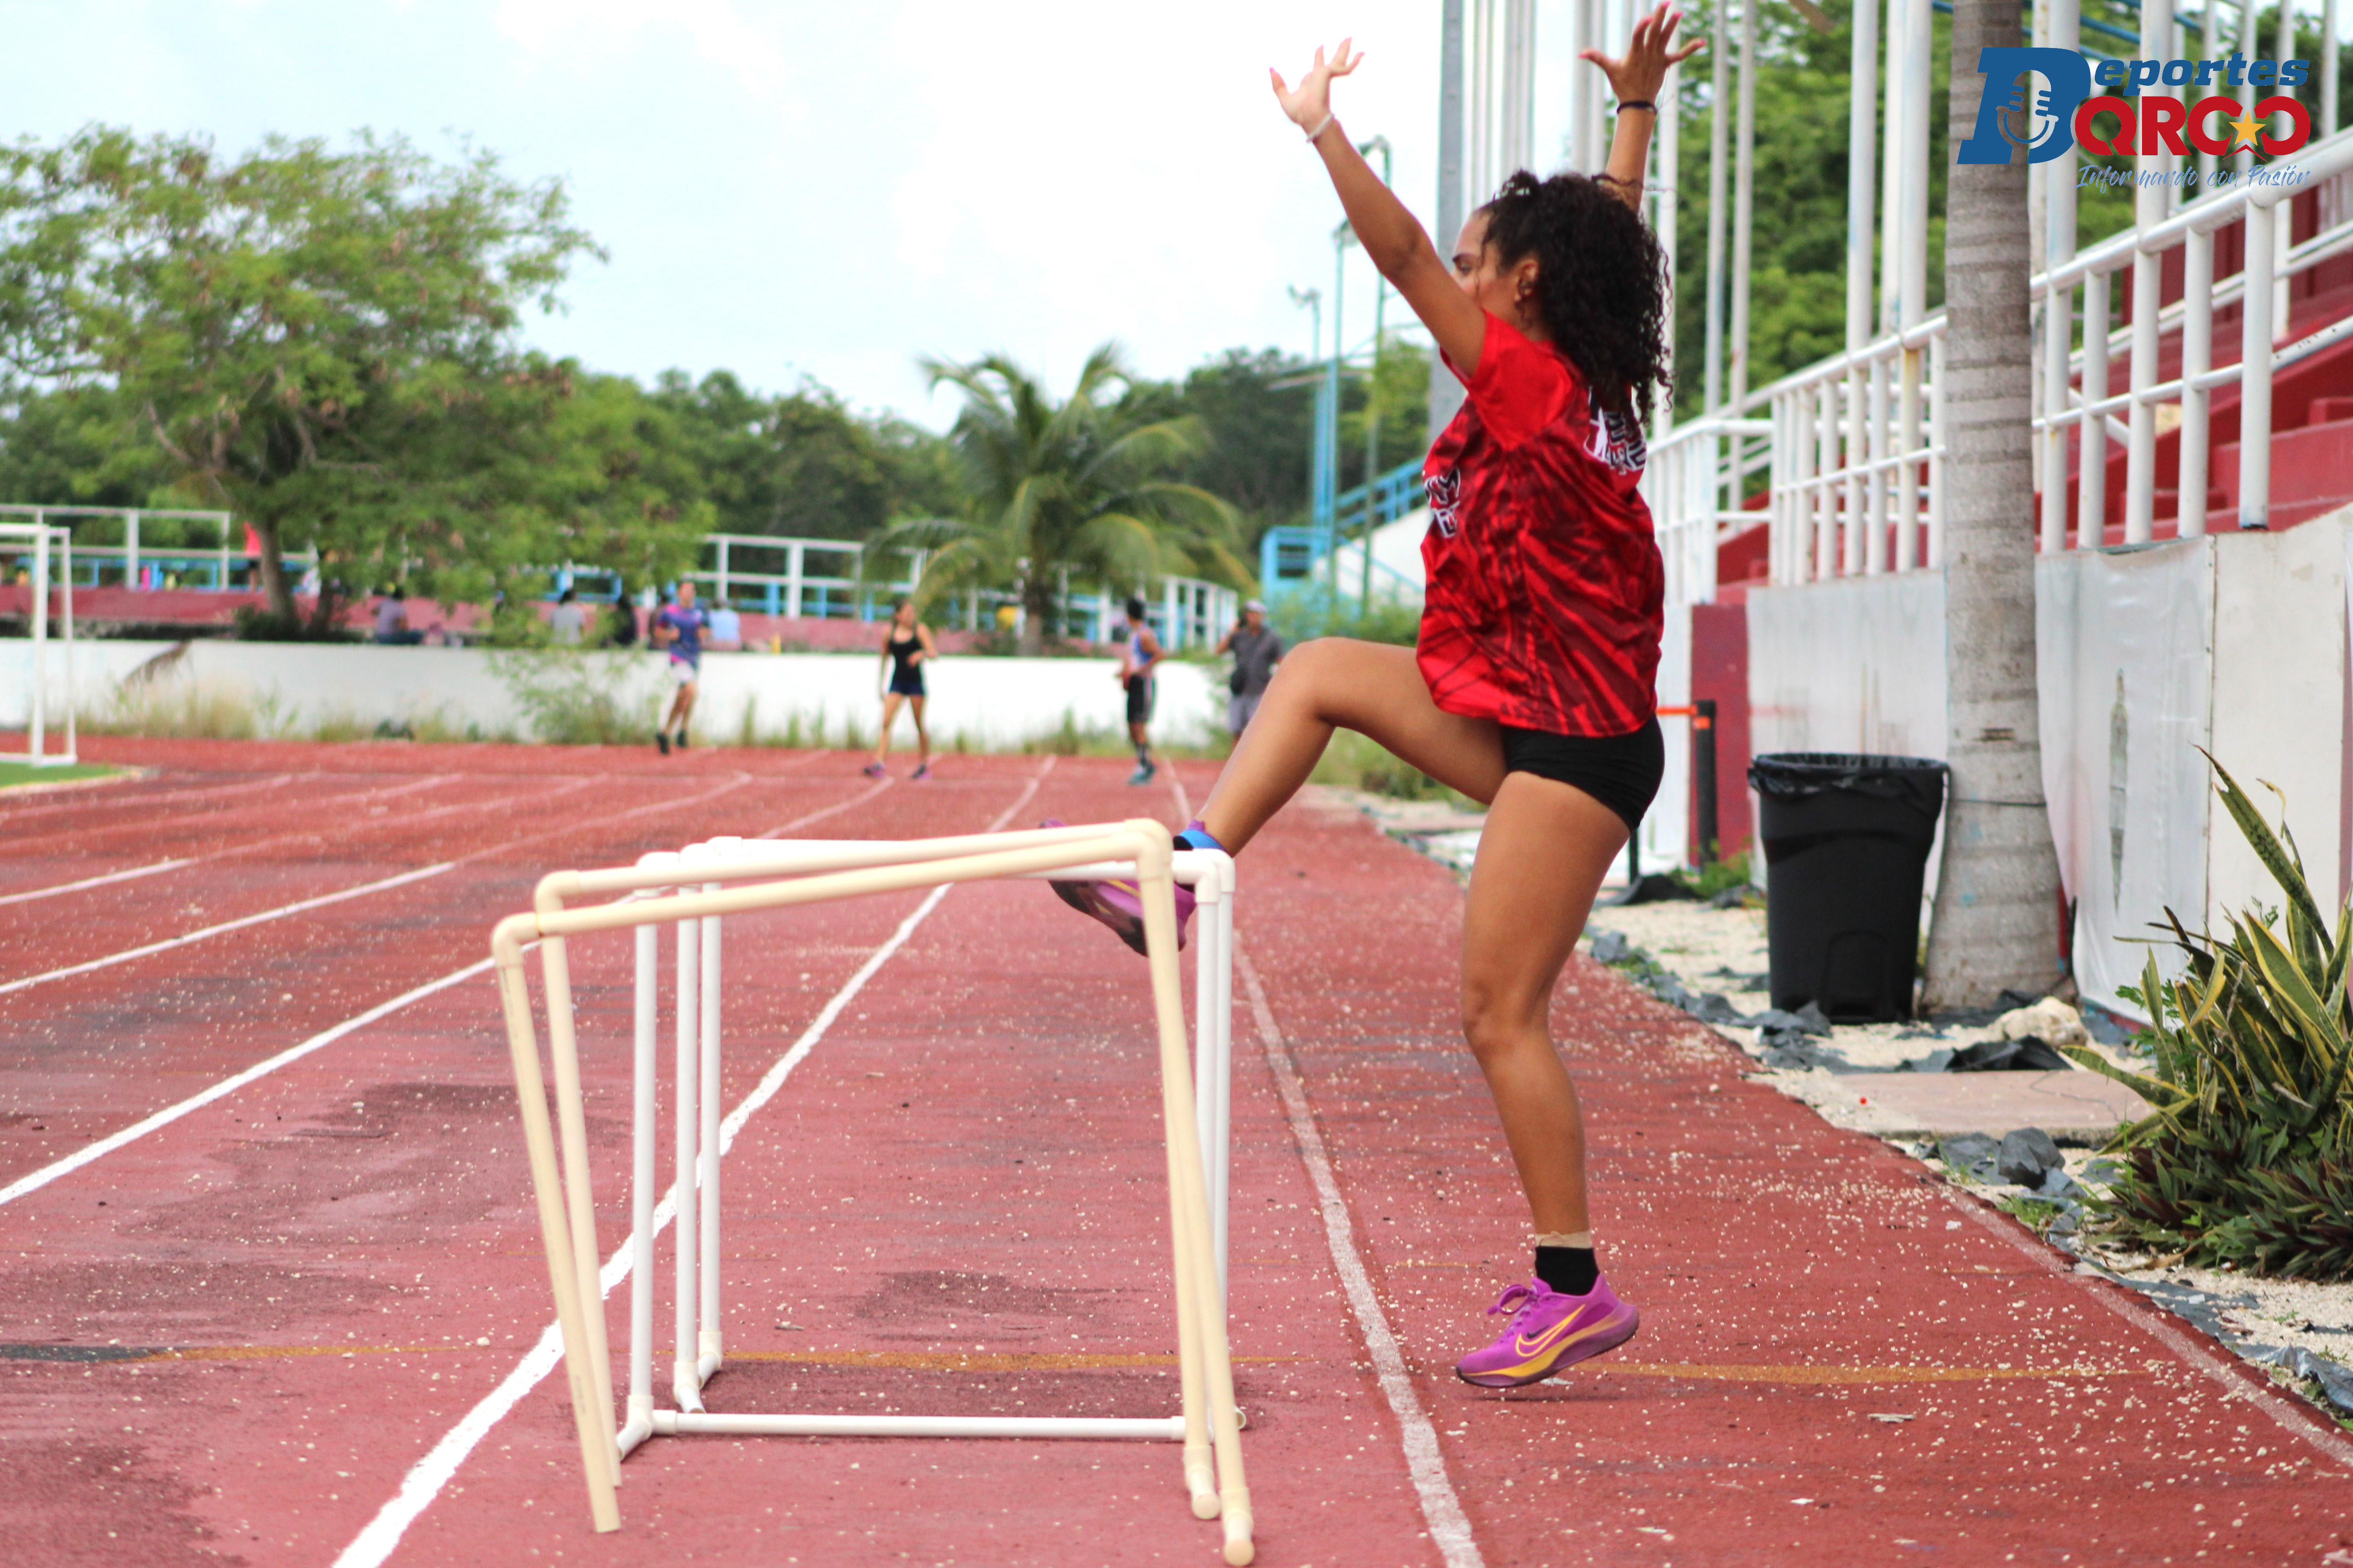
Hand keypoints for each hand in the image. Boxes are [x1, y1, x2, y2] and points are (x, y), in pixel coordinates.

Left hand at [1270, 39, 1362, 132]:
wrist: (1309, 117)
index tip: (1321, 47)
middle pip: (1332, 60)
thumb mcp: (1283, 97)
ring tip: (1351, 37)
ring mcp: (1327, 76)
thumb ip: (1277, 83)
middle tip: (1345, 40)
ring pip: (1340, 59)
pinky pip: (1346, 67)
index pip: (1318, 65)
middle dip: (1338, 51)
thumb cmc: (1298, 113)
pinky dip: (1355, 61)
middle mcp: (1321, 77)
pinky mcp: (1330, 74)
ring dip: (1346, 49)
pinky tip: (1363, 52)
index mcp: (1312, 82)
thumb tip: (1271, 69)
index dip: (1319, 56)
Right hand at [1581, 3, 1702, 103]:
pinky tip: (1703, 41)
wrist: (1637, 103)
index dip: (1643, 27)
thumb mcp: (1609, 70)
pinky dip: (1691, 48)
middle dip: (1661, 17)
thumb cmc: (1622, 85)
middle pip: (1655, 33)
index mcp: (1635, 54)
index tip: (1649, 18)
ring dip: (1673, 26)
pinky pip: (1680, 55)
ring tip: (1679, 13)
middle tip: (1666, 2)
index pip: (1639, 37)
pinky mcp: (1666, 64)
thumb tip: (1580, 54)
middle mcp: (1648, 54)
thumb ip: (1596, 58)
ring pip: (1666, 39)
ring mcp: (1658, 58)